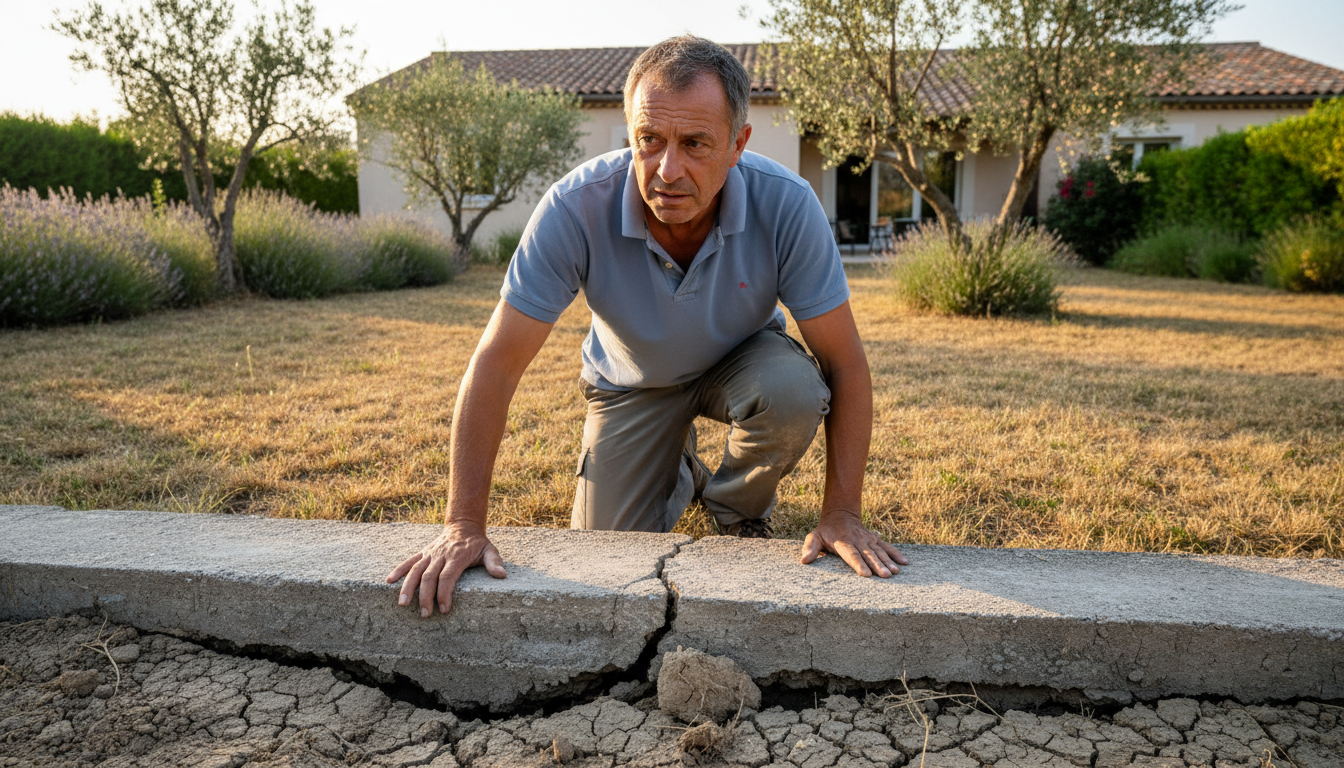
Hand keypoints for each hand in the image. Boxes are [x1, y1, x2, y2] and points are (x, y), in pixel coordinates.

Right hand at [385, 523, 505, 615]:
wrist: (463, 525)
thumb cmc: (477, 543)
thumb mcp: (490, 550)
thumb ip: (494, 562)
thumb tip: (502, 575)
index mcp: (457, 557)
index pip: (447, 577)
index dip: (444, 593)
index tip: (443, 609)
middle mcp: (441, 555)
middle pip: (429, 577)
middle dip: (425, 597)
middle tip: (424, 614)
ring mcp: (430, 554)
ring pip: (415, 571)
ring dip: (408, 587)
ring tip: (402, 604)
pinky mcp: (423, 553)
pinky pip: (409, 561)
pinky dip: (398, 570)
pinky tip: (389, 581)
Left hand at [800, 511, 908, 577]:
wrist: (840, 515)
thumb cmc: (825, 531)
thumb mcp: (814, 537)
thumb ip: (810, 548)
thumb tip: (804, 560)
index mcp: (842, 542)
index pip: (851, 554)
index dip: (858, 564)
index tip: (866, 574)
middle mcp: (857, 541)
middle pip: (868, 555)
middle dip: (877, 565)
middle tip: (886, 576)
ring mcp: (868, 540)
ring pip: (879, 551)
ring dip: (888, 561)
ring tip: (895, 572)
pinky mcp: (875, 540)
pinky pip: (887, 547)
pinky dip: (896, 554)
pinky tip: (904, 563)